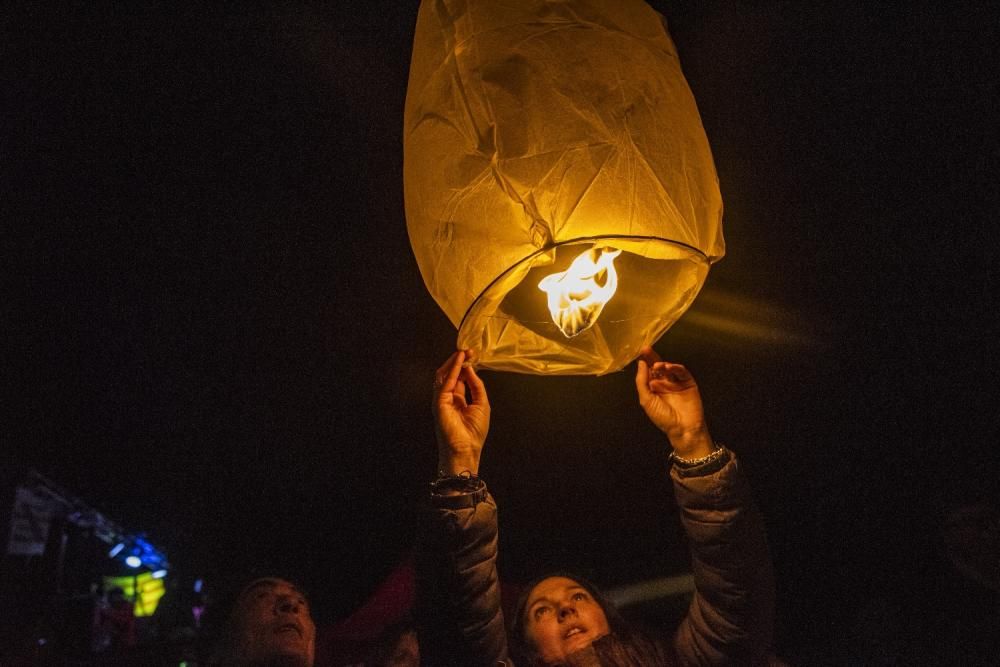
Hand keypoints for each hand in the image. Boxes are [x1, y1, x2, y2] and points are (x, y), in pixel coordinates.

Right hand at [433, 350, 489, 474]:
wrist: (466, 449)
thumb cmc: (474, 432)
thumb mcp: (482, 404)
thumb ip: (476, 386)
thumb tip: (471, 368)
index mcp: (459, 400)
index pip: (460, 378)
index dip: (466, 366)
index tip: (473, 355)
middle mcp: (449, 398)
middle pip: (451, 374)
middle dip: (459, 361)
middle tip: (468, 350)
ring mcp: (442, 399)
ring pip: (444, 376)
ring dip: (454, 363)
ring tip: (464, 352)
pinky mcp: (439, 402)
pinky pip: (445, 382)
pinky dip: (453, 371)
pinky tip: (460, 362)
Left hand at [635, 347, 713, 458]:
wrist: (682, 428)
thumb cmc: (663, 418)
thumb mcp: (647, 400)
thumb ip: (642, 382)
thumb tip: (641, 364)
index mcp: (653, 388)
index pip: (648, 371)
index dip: (644, 362)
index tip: (639, 352)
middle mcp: (664, 383)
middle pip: (658, 366)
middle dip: (652, 357)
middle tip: (646, 349)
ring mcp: (677, 382)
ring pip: (669, 368)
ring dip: (663, 364)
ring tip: (658, 365)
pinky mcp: (688, 382)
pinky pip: (682, 372)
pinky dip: (675, 367)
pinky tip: (669, 367)